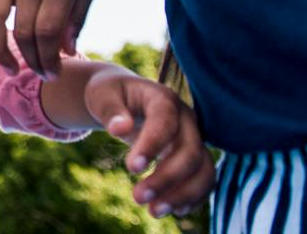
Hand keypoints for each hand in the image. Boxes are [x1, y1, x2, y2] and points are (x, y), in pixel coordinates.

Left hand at [85, 69, 215, 218]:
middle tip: (137, 198)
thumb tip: (118, 129)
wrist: (126, 97)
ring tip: (154, 212)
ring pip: (203, 169)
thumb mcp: (102, 95)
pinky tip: (174, 210)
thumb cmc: (111, 95)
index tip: (131, 169)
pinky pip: (204, 179)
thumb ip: (110, 110)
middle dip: (166, 178)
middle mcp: (186, 118)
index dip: (152, 146)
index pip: (165, 121)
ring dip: (183, 194)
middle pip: (190, 151)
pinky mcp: (196, 156)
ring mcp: (195, 138)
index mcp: (163, 98)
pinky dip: (193, 197)